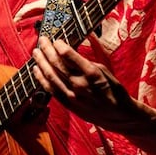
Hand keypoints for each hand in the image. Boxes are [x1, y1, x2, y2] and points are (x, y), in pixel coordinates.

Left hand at [30, 34, 155, 130]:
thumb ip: (85, 62)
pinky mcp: (68, 104)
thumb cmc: (113, 90)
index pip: (68, 55)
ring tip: (36, 52)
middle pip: (57, 64)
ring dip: (41, 62)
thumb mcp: (104, 70)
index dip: (58, 45)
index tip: (55, 39)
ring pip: (51, 76)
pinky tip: (36, 69)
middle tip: (42, 40)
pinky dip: (41, 78)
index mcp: (91, 73)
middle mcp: (80, 84)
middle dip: (47, 50)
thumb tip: (68, 53)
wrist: (119, 115)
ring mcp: (72, 96)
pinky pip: (51, 89)